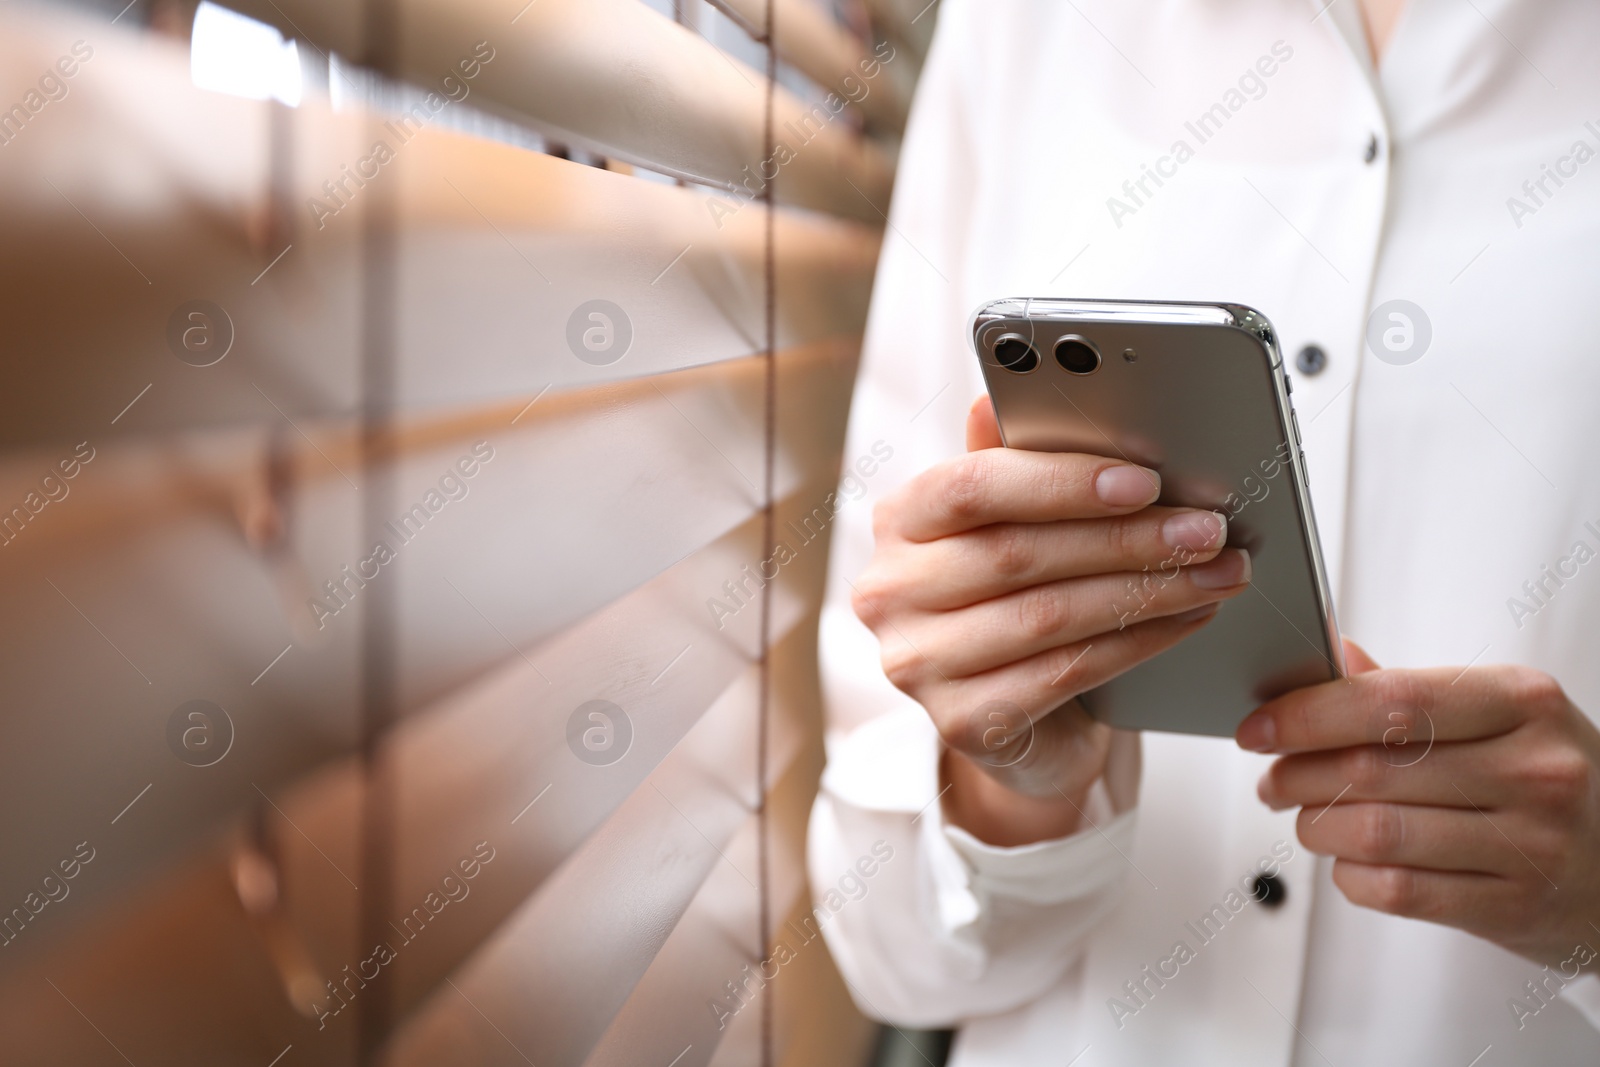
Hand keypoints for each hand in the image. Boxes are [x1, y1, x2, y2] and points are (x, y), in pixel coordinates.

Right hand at [853, 397, 1252, 845]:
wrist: (1019, 716)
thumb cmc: (1016, 598)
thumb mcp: (1011, 523)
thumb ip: (1011, 462)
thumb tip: (1004, 390)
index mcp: (900, 522)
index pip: (970, 488)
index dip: (1060, 481)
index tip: (1144, 480)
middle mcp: (891, 593)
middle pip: (1018, 555)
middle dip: (1126, 539)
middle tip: (1207, 528)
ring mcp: (919, 664)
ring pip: (1049, 617)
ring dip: (1147, 592)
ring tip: (1215, 573)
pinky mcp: (962, 723)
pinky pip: (1066, 674)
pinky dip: (1137, 644)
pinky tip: (1184, 620)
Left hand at [1245, 640, 1599, 965]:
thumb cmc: (1548, 778)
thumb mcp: (1502, 716)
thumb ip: (1409, 690)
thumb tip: (1330, 653)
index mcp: (1524, 703)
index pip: (1391, 701)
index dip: (1308, 714)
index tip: (1259, 727)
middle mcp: (1534, 770)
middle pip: (1372, 769)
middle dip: (1297, 774)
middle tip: (1272, 778)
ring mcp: (1531, 844)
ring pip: (1376, 832)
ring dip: (1317, 826)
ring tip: (1306, 818)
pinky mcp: (1514, 907)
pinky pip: (1398, 890)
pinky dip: (1351, 875)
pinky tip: (1348, 860)